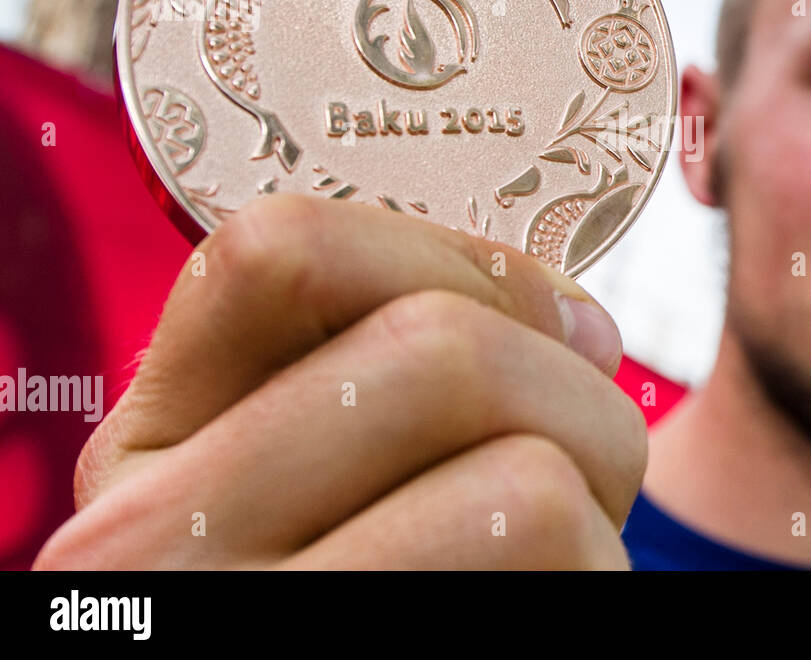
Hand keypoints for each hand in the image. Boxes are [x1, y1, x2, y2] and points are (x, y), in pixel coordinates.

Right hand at [34, 193, 646, 568]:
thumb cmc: (359, 588)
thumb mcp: (294, 484)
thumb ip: (373, 375)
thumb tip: (577, 320)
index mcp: (146, 457)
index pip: (282, 252)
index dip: (462, 261)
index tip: (555, 321)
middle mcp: (162, 553)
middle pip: (442, 355)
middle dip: (579, 396)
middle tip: (590, 464)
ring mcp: (264, 635)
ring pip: (525, 484)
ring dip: (600, 517)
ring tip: (558, 563)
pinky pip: (567, 577)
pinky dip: (599, 584)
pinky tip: (536, 615)